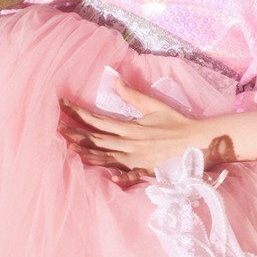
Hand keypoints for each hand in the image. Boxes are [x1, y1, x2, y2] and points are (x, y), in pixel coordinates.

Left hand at [58, 83, 215, 178]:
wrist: (199, 141)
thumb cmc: (178, 123)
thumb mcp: (155, 106)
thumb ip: (133, 95)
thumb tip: (116, 79)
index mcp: (130, 127)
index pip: (98, 119)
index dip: (79, 113)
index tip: (63, 105)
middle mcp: (129, 143)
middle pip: (96, 138)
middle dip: (74, 132)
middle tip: (56, 127)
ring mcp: (136, 159)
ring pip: (105, 157)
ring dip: (85, 153)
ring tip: (67, 148)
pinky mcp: (145, 171)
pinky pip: (129, 176)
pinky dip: (119, 177)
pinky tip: (108, 178)